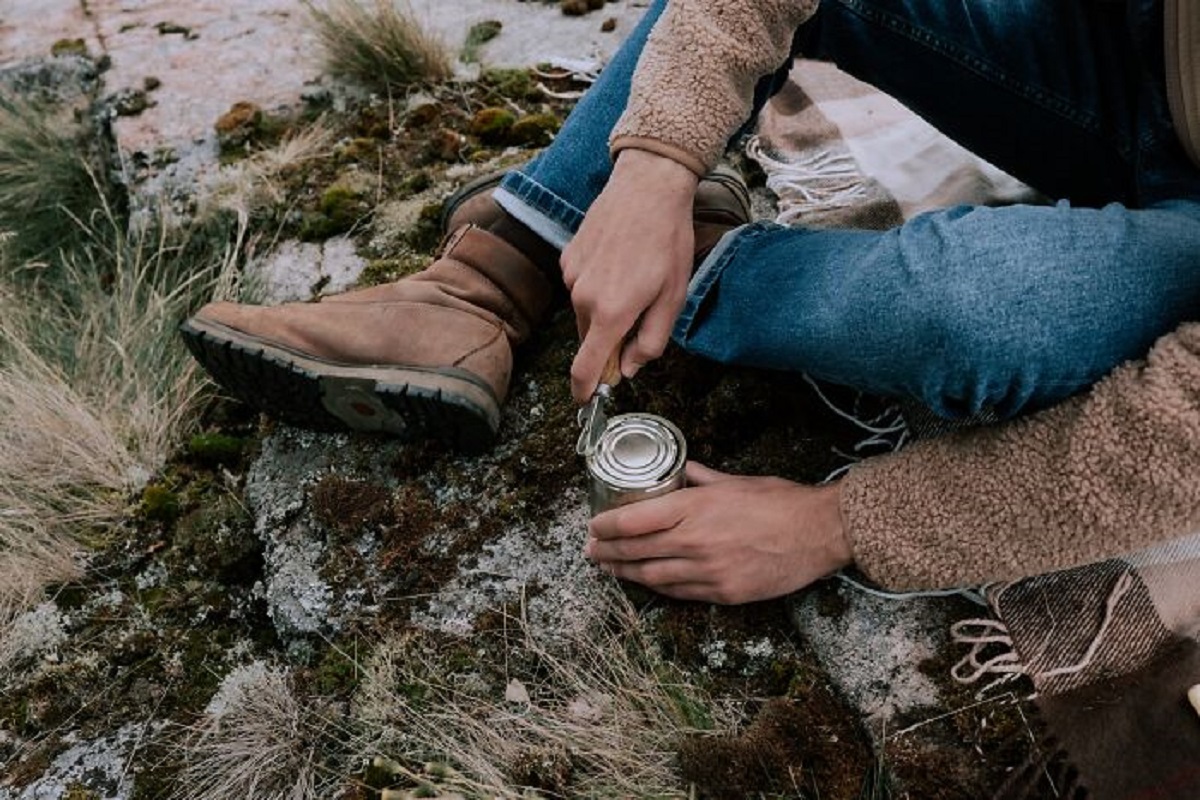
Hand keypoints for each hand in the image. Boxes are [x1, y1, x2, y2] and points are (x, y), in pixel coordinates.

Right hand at [561, 149, 698, 401]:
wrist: (647, 187)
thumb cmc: (667, 242)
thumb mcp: (672, 298)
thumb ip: (650, 341)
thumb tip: (629, 368)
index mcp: (611, 313)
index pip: (586, 367)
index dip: (585, 390)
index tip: (586, 401)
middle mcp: (583, 298)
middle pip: (590, 338)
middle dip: (609, 340)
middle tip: (641, 317)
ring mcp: (572, 276)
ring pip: (585, 313)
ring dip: (605, 311)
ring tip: (634, 278)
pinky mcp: (568, 258)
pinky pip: (580, 287)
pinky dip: (597, 286)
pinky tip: (619, 262)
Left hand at [585, 462, 852, 603]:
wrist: (820, 533)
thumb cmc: (781, 502)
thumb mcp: (735, 481)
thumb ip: (701, 479)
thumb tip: (682, 470)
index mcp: (695, 507)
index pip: (634, 519)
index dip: (607, 525)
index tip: (593, 526)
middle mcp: (695, 540)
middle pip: (636, 549)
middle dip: (607, 552)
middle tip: (591, 552)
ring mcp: (708, 571)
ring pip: (653, 575)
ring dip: (626, 573)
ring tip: (609, 569)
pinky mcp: (724, 593)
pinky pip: (680, 593)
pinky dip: (657, 588)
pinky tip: (646, 583)